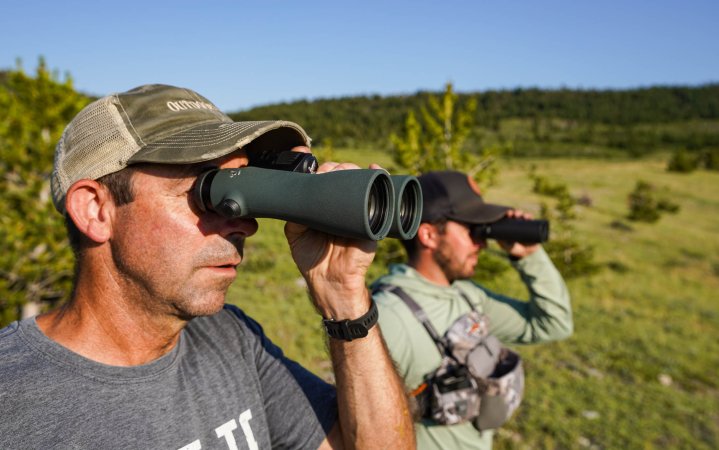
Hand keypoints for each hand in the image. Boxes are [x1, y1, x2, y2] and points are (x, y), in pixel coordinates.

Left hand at [284, 161, 381, 319]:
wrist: (331, 283)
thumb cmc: (313, 259)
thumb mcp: (296, 231)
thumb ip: (295, 211)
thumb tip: (296, 190)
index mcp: (325, 206)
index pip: (326, 179)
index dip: (322, 169)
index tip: (313, 165)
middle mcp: (342, 205)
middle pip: (344, 176)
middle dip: (338, 167)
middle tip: (330, 170)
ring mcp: (359, 211)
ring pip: (362, 181)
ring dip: (355, 170)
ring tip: (348, 170)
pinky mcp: (373, 220)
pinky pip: (382, 197)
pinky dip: (381, 178)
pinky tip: (375, 169)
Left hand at [497, 209, 541, 258]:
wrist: (527, 254)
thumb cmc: (514, 249)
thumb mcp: (507, 246)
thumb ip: (503, 243)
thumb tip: (499, 238)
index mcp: (509, 226)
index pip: (508, 217)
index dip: (507, 214)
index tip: (508, 214)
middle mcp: (517, 223)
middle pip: (516, 215)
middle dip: (515, 212)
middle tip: (514, 214)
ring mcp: (525, 225)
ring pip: (523, 216)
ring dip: (522, 213)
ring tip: (522, 216)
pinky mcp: (532, 227)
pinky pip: (532, 220)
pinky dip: (530, 217)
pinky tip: (529, 217)